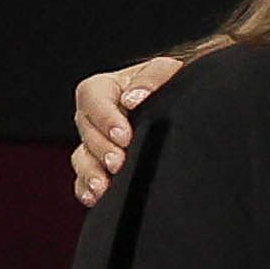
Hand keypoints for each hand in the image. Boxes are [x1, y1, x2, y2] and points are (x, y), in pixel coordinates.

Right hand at [68, 47, 183, 206]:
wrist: (187, 104)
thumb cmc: (177, 82)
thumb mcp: (169, 70)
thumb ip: (153, 76)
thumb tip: (132, 98)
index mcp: (108, 88)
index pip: (93, 97)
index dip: (105, 117)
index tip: (124, 135)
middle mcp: (98, 115)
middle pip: (86, 130)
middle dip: (101, 148)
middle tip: (118, 163)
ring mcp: (98, 141)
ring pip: (82, 156)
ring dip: (90, 172)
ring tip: (103, 187)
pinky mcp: (102, 163)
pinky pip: (84, 177)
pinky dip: (86, 187)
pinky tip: (94, 198)